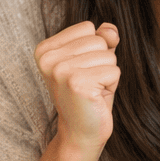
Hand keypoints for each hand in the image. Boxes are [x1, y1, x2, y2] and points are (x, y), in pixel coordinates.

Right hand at [35, 21, 120, 154]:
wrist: (81, 132)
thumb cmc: (89, 94)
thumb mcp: (94, 60)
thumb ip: (102, 38)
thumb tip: (111, 29)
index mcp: (45, 49)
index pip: (87, 27)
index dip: (93, 50)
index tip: (81, 71)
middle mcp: (49, 58)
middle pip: (98, 40)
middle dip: (102, 62)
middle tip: (89, 83)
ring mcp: (61, 71)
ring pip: (108, 55)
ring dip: (107, 74)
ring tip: (92, 90)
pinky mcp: (77, 84)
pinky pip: (114, 71)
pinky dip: (112, 85)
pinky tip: (96, 98)